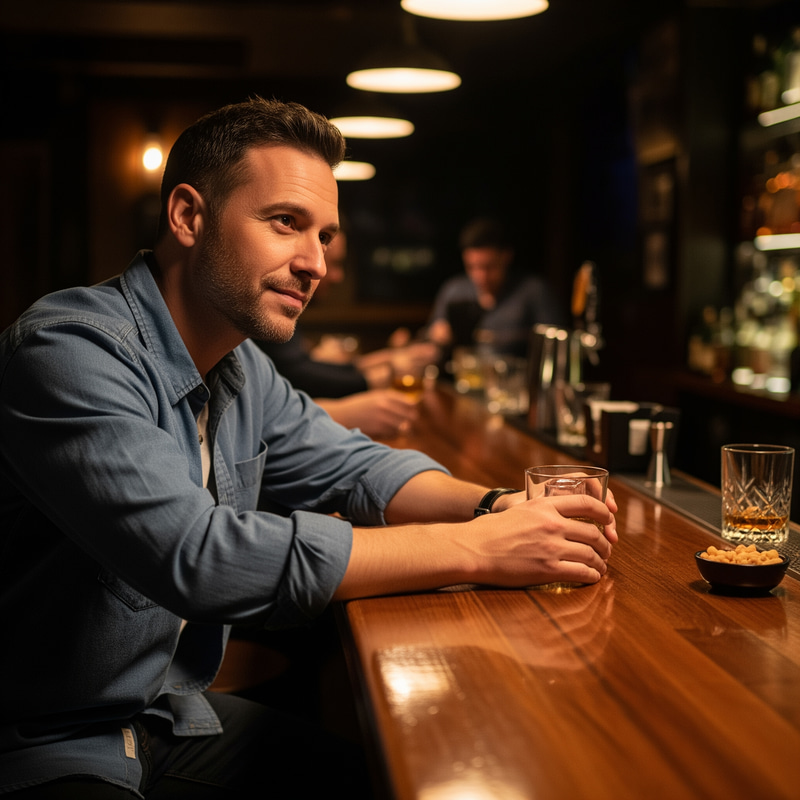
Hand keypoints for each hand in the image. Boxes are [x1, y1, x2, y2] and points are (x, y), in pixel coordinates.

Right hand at [317, 389, 418, 438]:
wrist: (341, 415)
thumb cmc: (359, 407)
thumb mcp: (375, 397)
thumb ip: (391, 399)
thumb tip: (412, 404)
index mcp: (385, 395)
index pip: (410, 403)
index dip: (413, 409)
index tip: (411, 412)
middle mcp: (385, 405)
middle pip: (409, 415)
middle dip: (409, 420)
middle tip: (407, 423)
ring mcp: (381, 417)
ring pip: (403, 426)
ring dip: (402, 429)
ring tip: (396, 429)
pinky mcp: (377, 429)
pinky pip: (393, 434)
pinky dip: (393, 434)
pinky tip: (387, 433)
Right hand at [470, 493, 616, 585]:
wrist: (473, 549)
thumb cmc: (490, 531)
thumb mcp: (519, 511)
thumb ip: (541, 512)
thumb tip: (561, 520)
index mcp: (544, 506)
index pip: (586, 503)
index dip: (603, 512)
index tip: (608, 519)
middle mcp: (551, 524)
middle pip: (593, 533)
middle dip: (604, 543)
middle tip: (606, 549)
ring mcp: (551, 547)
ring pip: (591, 554)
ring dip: (601, 562)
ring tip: (600, 566)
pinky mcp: (548, 569)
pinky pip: (581, 572)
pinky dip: (592, 575)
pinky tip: (591, 576)